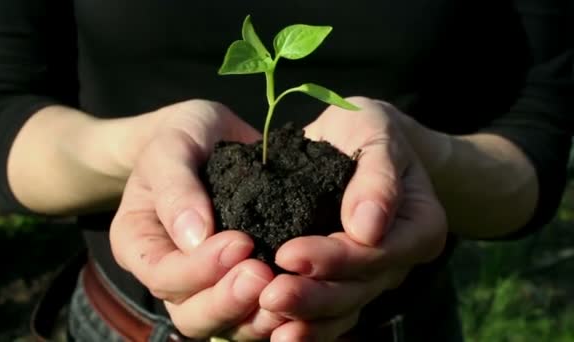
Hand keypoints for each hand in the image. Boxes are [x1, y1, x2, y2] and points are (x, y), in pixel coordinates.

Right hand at [110, 100, 284, 339]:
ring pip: (224, 324)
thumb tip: (196, 236)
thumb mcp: (172, 146)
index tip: (240, 242)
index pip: (163, 275)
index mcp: (139, 244)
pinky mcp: (238, 281)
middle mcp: (169, 274)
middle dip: (228, 300)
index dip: (200, 268)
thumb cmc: (182, 136)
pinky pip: (253, 313)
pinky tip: (301, 296)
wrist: (208, 137)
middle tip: (264, 274)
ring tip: (286, 291)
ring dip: (254, 315)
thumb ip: (177, 188)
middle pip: (190, 314)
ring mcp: (204, 284)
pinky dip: (275, 313)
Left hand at [259, 97, 447, 340]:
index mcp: (418, 227)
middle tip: (269, 295)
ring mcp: (373, 275)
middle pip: (358, 289)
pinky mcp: (346, 280)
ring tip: (265, 317)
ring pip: (342, 309)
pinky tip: (271, 330)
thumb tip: (367, 228)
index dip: (333, 258)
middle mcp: (399, 260)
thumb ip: (377, 177)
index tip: (287, 253)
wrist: (361, 142)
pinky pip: (328, 311)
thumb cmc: (370, 131)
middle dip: (312, 296)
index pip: (377, 252)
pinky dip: (302, 322)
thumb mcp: (377, 133)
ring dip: (304, 318)